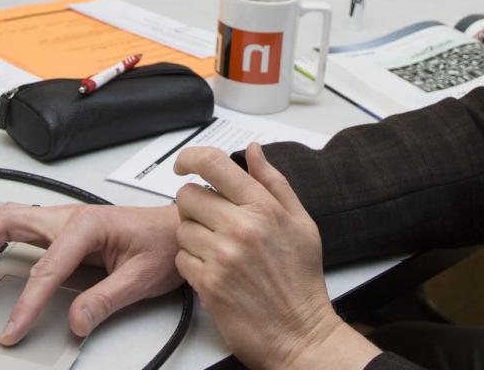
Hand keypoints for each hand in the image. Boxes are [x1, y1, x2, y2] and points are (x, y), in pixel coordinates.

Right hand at [0, 203, 183, 344]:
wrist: (178, 227)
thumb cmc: (164, 243)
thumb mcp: (142, 278)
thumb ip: (106, 299)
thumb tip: (76, 321)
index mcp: (87, 226)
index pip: (45, 270)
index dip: (26, 305)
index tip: (13, 330)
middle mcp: (70, 217)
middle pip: (8, 225)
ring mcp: (63, 220)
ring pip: (8, 218)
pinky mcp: (62, 228)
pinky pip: (19, 220)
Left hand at [173, 144, 375, 368]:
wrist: (300, 333)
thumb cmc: (302, 279)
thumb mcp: (301, 222)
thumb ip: (274, 182)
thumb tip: (252, 150)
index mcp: (264, 207)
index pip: (213, 163)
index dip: (190, 157)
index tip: (184, 164)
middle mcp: (241, 227)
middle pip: (187, 195)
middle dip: (194, 204)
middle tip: (211, 220)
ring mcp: (222, 256)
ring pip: (181, 227)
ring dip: (193, 236)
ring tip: (218, 250)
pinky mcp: (208, 284)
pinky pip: (181, 259)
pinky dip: (192, 263)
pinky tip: (214, 270)